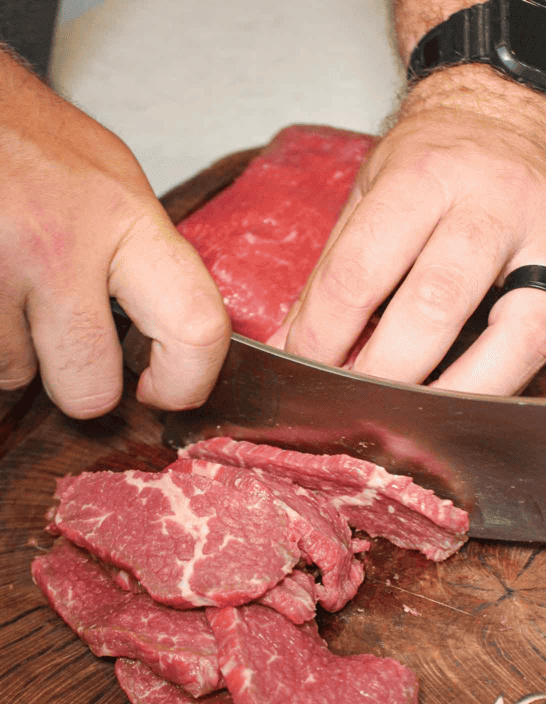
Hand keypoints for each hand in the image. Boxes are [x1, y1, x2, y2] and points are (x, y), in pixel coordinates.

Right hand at [0, 52, 229, 418]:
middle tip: (76, 356)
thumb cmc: (30, 141)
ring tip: (15, 296)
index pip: (196, 328)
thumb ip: (147, 262)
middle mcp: (59, 245)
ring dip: (17, 354)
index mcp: (125, 220)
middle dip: (83, 388)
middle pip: (89, 384)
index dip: (187, 381)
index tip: (164, 389)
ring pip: (14, 374)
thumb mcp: (114, 186)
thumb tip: (178, 342)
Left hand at [273, 65, 545, 394]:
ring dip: (460, 388)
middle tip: (359, 405)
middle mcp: (493, 202)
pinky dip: (506, 381)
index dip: (329, 330)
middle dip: (391, 368)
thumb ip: (337, 271)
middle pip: (438, 302)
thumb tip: (293, 349)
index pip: (364, 266)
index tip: (309, 367)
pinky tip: (471, 400)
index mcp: (426, 174)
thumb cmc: (438, 162)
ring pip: (517, 332)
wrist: (512, 120)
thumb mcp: (373, 191)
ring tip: (420, 418)